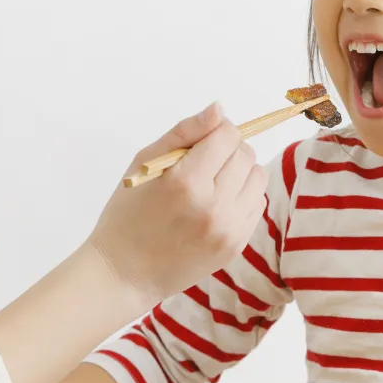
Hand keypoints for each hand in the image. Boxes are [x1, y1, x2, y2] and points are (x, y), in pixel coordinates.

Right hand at [86, 104, 267, 307]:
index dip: (215, 132)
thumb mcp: (145, 164)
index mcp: (186, 181)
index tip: (200, 143)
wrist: (124, 273)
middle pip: (245, 154)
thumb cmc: (127, 214)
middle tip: (201, 164)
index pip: (227, 135)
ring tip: (211, 184)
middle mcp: (213, 206)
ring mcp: (228, 229)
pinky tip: (215, 204)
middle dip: (226, 150)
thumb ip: (185, 133)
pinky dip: (241, 196)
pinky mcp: (236, 245)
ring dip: (238, 172)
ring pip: (257, 177)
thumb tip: (219, 110)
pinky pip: (257, 203)